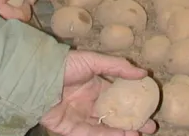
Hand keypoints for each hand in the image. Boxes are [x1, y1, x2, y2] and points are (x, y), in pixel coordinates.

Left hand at [40, 51, 156, 135]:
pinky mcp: (70, 128)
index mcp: (94, 86)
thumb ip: (117, 67)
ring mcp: (79, 116)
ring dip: (123, 131)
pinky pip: (91, 134)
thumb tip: (143, 72)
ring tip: (140, 133)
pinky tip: (123, 135)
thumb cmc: (64, 65)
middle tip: (151, 126)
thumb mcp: (92, 61)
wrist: (38, 77)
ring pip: (105, 127)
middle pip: (114, 115)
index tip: (150, 105)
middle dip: (132, 121)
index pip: (118, 96)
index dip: (133, 101)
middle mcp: (88, 102)